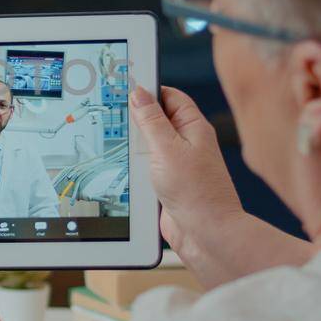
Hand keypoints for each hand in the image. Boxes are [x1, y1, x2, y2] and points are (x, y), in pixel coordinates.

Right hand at [129, 85, 244, 249]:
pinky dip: (135, 166)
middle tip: (114, 114)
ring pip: (148, 145)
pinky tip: (123, 167)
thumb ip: (151, 120)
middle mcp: (187, 143)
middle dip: (136, 118)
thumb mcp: (168, 148)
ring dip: (134, 145)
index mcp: (193, 127)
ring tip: (118, 143)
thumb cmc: (197, 192)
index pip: (170, 96)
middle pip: (157, 119)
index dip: (149, 89)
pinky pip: (146, 167)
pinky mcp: (167, 183)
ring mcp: (177, 164)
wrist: (206, 234)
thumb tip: (139, 94)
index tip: (125, 86)